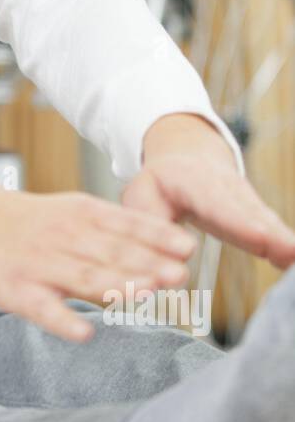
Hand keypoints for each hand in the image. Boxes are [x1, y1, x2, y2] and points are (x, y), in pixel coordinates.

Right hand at [0, 178, 197, 342]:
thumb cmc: (32, 222)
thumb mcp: (73, 211)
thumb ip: (116, 229)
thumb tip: (171, 251)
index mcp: (80, 212)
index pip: (124, 223)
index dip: (156, 236)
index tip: (187, 248)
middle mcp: (61, 236)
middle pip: (109, 252)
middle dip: (146, 264)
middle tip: (180, 275)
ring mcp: (38, 264)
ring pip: (82, 277)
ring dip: (116, 286)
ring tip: (148, 295)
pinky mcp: (16, 291)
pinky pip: (43, 309)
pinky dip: (63, 321)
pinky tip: (85, 333)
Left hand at [123, 151, 294, 269]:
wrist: (187, 159)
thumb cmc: (160, 186)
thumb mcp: (142, 197)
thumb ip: (151, 224)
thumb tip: (165, 261)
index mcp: (193, 182)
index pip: (217, 204)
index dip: (237, 222)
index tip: (258, 237)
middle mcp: (227, 189)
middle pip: (250, 212)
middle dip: (269, 233)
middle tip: (290, 252)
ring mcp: (247, 201)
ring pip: (266, 220)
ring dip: (282, 242)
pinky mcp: (259, 217)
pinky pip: (274, 231)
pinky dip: (286, 247)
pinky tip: (294, 262)